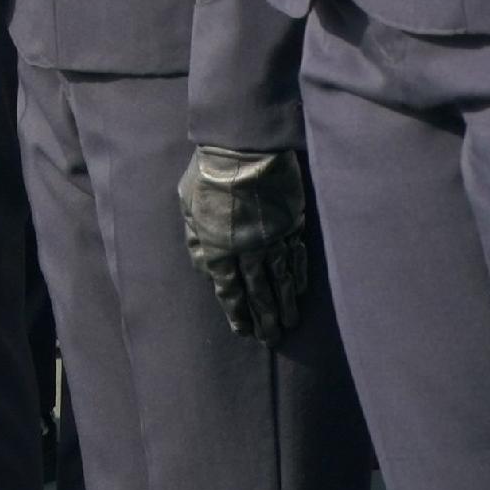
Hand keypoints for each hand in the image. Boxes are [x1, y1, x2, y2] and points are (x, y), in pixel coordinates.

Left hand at [178, 145, 316, 343]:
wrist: (244, 151)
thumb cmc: (208, 175)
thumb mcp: (188, 207)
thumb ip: (197, 240)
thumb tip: (206, 269)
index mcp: (218, 248)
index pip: (229, 290)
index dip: (237, 312)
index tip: (243, 331)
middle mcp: (247, 251)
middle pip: (258, 292)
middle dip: (264, 318)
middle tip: (271, 339)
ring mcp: (273, 240)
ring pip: (281, 281)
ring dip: (285, 305)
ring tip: (289, 325)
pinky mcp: (292, 226)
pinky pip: (297, 258)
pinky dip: (299, 278)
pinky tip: (301, 292)